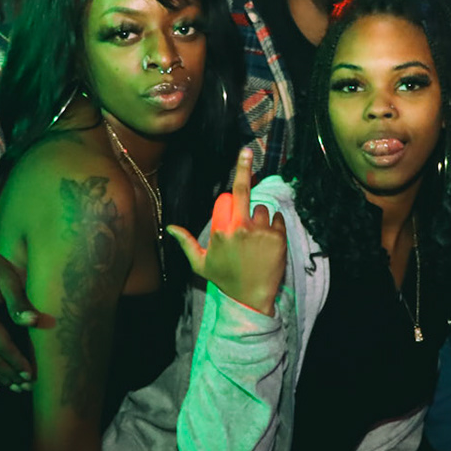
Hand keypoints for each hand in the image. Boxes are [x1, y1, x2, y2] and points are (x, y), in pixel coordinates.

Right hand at [166, 150, 285, 313]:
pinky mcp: (278, 238)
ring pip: (262, 209)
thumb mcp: (200, 263)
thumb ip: (186, 243)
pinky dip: (274, 225)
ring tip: (255, 238)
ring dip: (260, 216)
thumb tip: (171, 227)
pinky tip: (268, 240)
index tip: (242, 160)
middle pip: (246, 192)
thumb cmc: (225, 280)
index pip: (229, 197)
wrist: (251, 298)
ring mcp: (261, 232)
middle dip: (245, 168)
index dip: (235, 184)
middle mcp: (241, 228)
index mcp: (221, 231)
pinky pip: (277, 219)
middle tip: (246, 152)